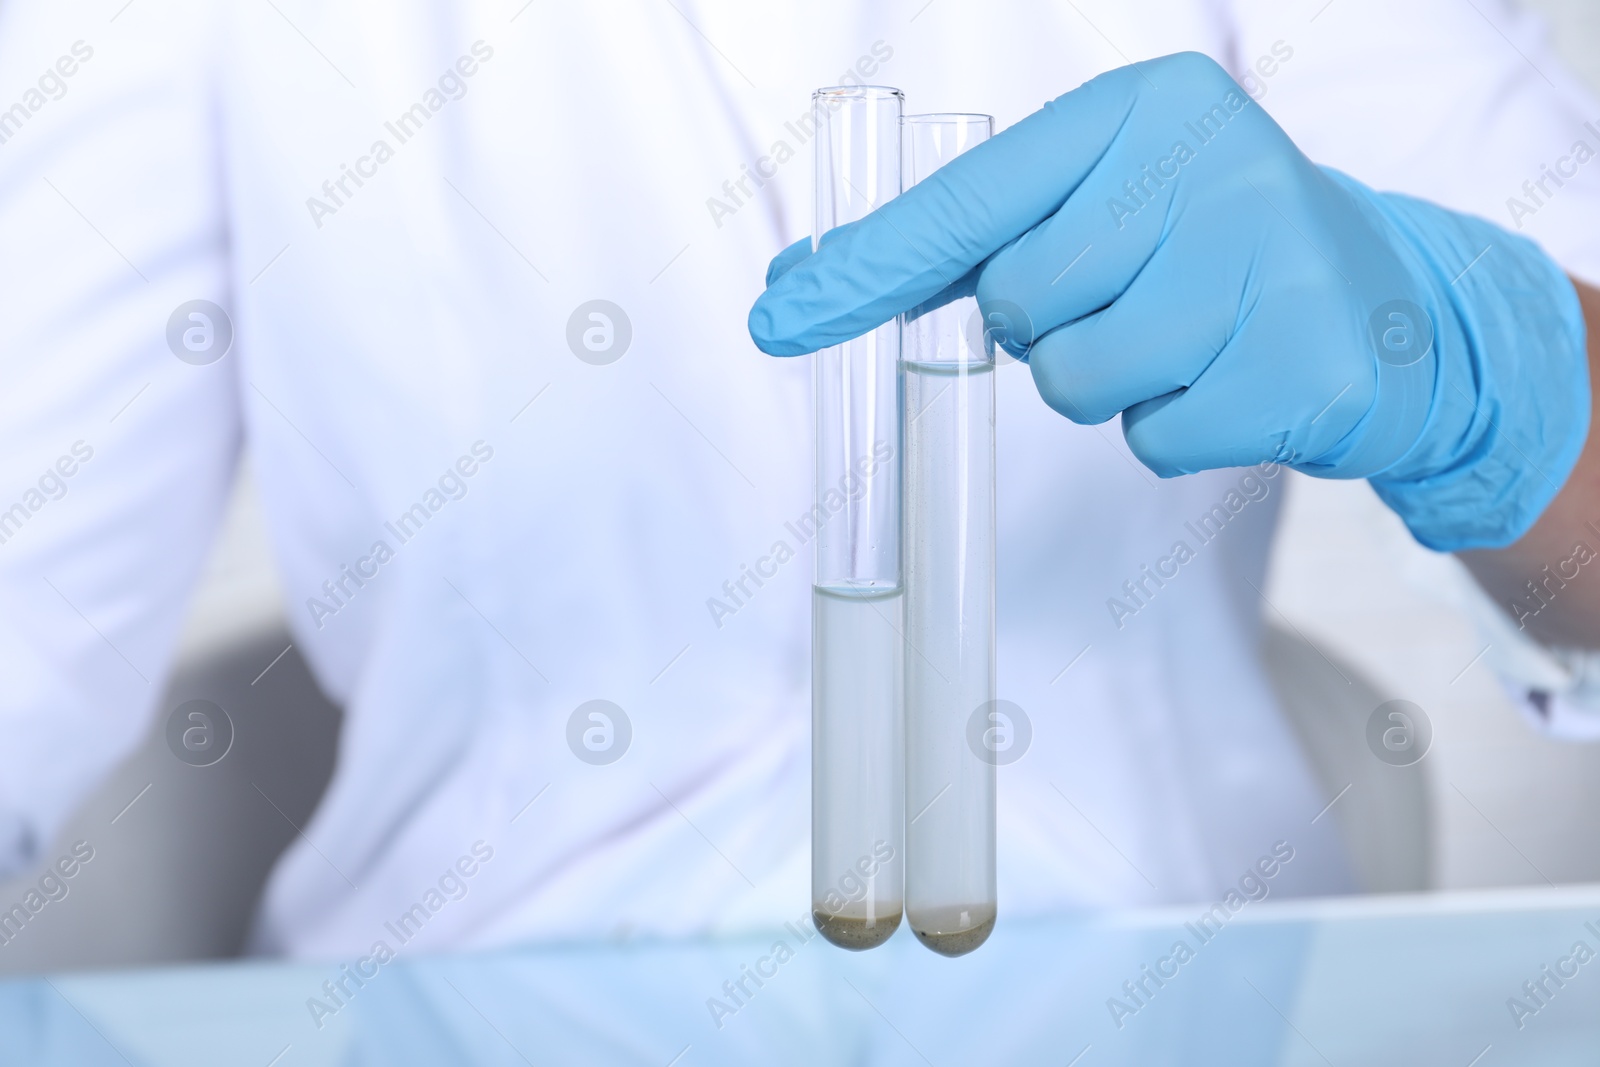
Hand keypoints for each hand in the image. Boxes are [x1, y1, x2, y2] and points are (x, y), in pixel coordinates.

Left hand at [750, 52, 1588, 550]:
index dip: (867, 268)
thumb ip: (966, 238)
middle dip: (1051, 327)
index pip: (970, 201)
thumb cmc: (1203, 252)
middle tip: (1140, 297)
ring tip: (1189, 338)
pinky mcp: (1306, 366)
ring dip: (1109, 384)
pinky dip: (1173, 431)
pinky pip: (1152, 439)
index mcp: (1143, 108)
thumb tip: (797, 284)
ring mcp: (1268, 263)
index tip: (776, 317)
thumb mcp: (1101, 203)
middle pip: (1017, 303)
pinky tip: (1235, 380)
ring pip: (1074, 380)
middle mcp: (1210, 164)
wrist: (1388, 304)